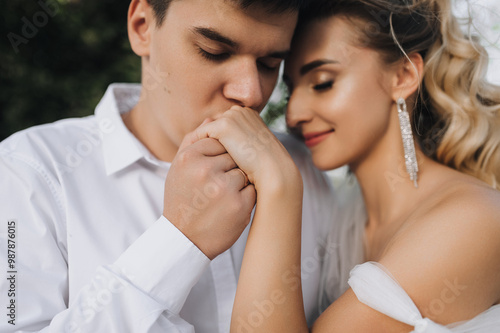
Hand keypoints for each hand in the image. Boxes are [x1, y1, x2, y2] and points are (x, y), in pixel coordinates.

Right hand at [163, 136, 255, 259]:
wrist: (185, 240)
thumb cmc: (182, 200)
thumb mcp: (179, 169)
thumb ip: (194, 141)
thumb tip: (213, 119)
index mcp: (188, 158)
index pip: (218, 140)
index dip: (218, 157)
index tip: (209, 172)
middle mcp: (205, 170)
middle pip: (233, 154)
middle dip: (229, 168)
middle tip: (214, 187)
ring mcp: (224, 188)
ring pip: (245, 171)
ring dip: (239, 183)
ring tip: (221, 198)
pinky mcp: (240, 205)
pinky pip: (253, 189)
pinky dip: (246, 197)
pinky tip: (230, 207)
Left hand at [189, 106, 299, 191]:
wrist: (273, 172)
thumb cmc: (265, 169)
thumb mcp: (251, 153)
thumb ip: (236, 146)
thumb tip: (220, 149)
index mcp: (249, 115)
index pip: (222, 128)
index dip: (213, 146)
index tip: (203, 162)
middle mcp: (240, 111)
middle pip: (212, 128)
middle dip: (202, 144)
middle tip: (191, 162)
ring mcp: (232, 117)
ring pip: (205, 133)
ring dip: (197, 147)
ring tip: (190, 166)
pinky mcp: (224, 126)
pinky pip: (199, 137)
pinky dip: (195, 149)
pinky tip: (192, 166)